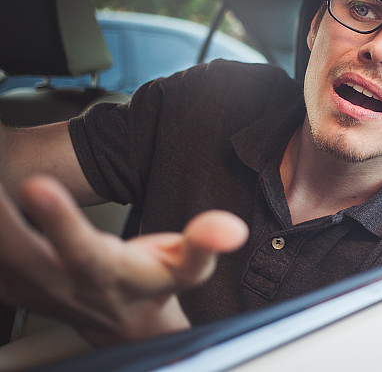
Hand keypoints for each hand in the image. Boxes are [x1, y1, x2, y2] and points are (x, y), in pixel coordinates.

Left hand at [0, 175, 247, 346]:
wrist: (123, 325)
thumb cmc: (154, 287)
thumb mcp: (189, 270)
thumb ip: (205, 244)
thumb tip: (230, 227)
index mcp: (105, 273)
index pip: (80, 248)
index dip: (59, 219)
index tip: (38, 184)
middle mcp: (61, 283)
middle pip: (18, 249)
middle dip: (1, 214)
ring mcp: (30, 286)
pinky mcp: (11, 282)